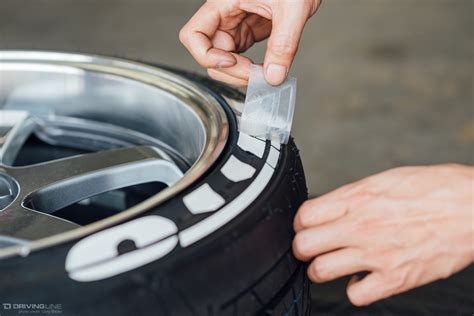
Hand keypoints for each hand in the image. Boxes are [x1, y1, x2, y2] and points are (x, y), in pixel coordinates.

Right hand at [179, 0, 320, 85]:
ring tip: (265, 76)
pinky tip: (267, 71)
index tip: (231, 61)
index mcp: (224, 2)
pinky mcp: (250, 31)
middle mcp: (225, 15)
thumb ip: (283, 44)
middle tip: (258, 76)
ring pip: (224, 60)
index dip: (206, 55)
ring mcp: (237, 25)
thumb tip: (274, 77)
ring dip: (240, 74)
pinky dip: (251, 70)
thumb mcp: (293, 9)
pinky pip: (241, 57)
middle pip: (210, 54)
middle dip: (231, 71)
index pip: (193, 35)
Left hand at [293, 164, 473, 305]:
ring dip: (320, 271)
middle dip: (303, 249)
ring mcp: (377, 254)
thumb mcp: (384, 180)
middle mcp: (361, 226)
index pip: (304, 216)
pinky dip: (355, 289)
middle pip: (304, 245)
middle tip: (312, 249)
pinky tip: (363, 278)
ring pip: (321, 271)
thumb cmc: (434, 189)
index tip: (306, 227)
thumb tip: (329, 209)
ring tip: (330, 266)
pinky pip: (355, 294)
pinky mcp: (395, 279)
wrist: (473, 207)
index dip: (300, 224)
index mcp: (357, 199)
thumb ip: (352, 197)